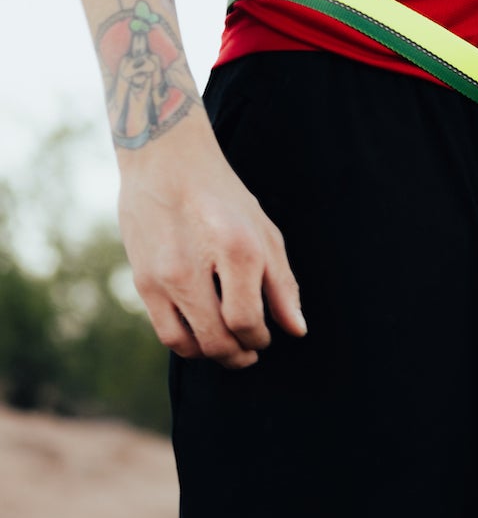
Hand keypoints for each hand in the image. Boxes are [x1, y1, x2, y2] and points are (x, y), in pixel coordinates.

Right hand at [116, 122, 305, 368]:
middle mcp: (193, 266)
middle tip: (249, 350)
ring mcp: (161, 275)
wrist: (165, 162)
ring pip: (188, 344)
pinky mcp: (141, 279)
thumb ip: (283, 285)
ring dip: (212, 354)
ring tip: (226, 346)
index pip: (247, 322)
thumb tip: (296, 330)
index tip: (265, 335)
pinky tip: (201, 332)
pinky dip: (186, 343)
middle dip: (239, 355)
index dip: (260, 339)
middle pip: (218, 340)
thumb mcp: (265, 234)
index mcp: (234, 251)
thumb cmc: (223, 198)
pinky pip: (164, 331)